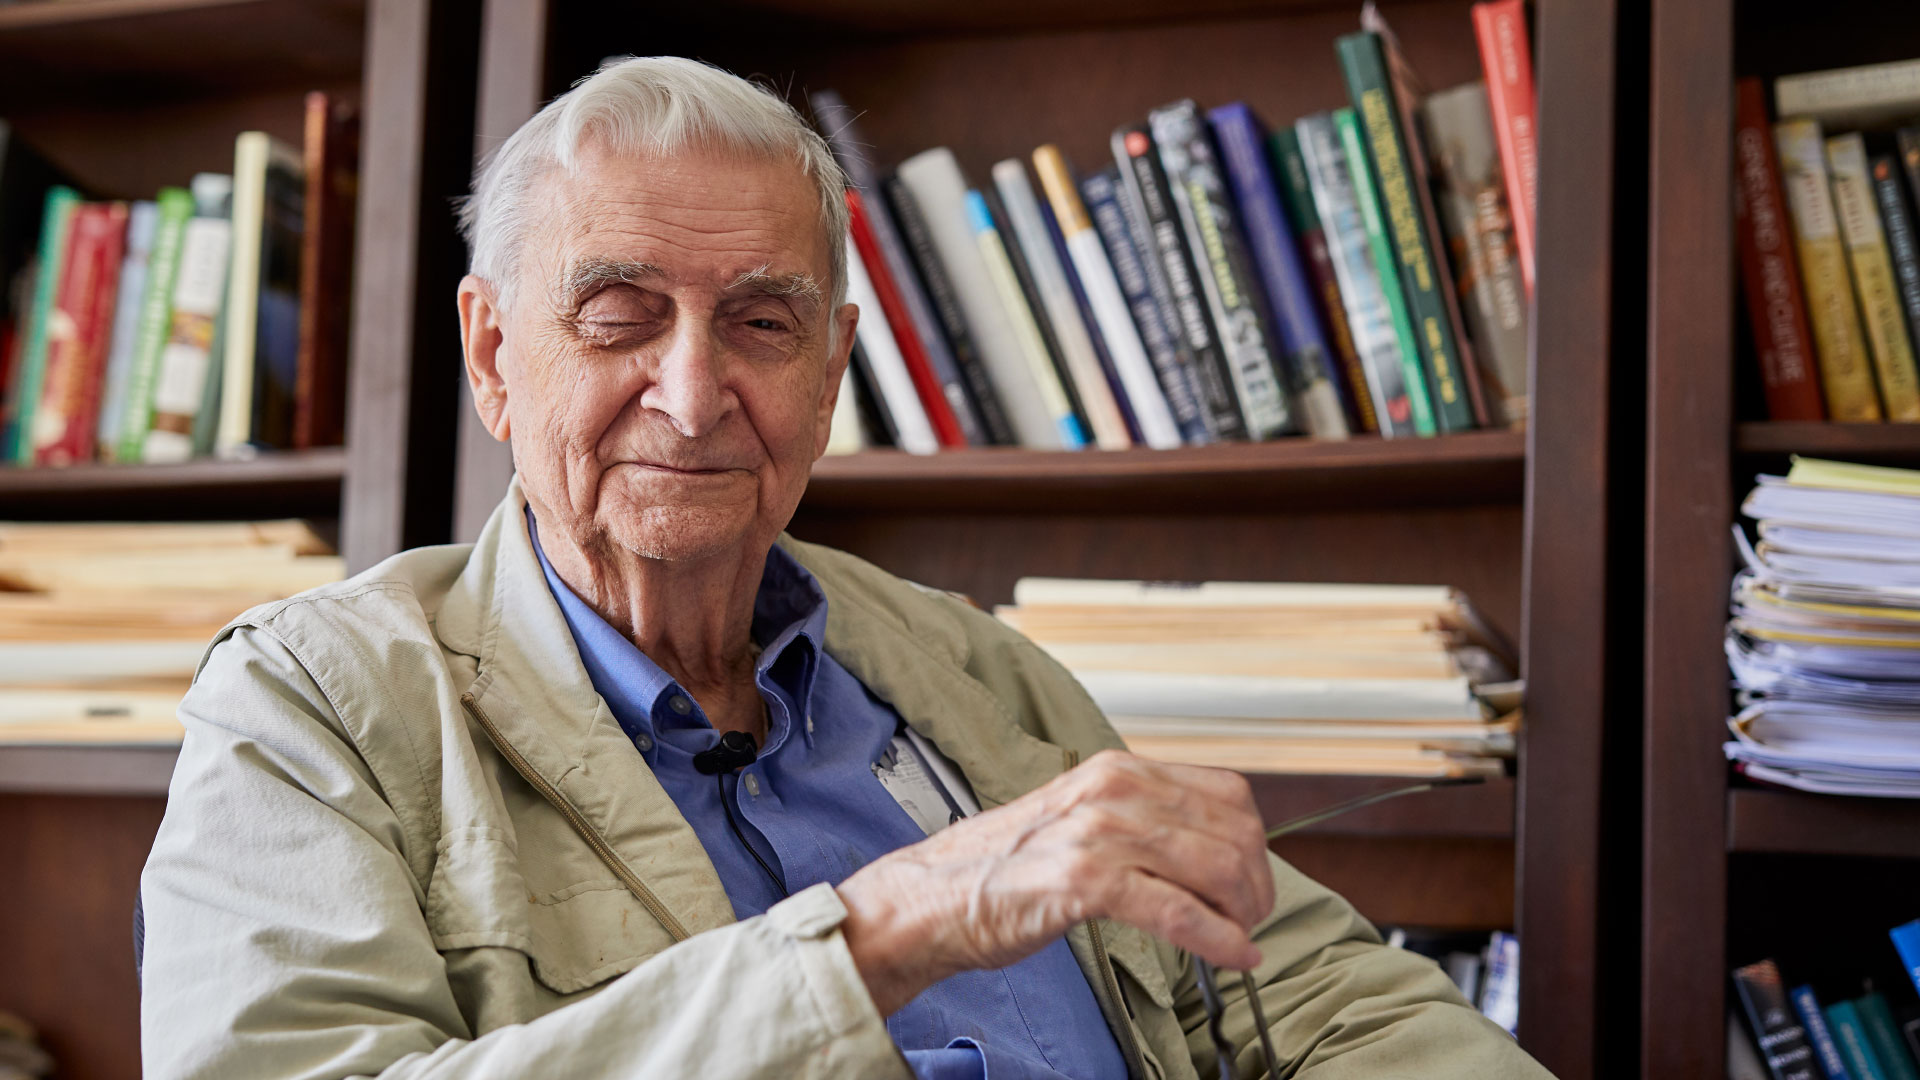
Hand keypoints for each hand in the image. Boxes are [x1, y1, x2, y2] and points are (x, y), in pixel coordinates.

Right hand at [835, 750, 1272, 1015]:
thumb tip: (1210, 852)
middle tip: (1251, 919)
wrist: (934, 896)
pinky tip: (1233, 955)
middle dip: (1256, 884)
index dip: (1253, 842)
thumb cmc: (1005, 869)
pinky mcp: (1084, 880)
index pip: (1227, 793)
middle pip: (1232, 831)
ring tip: (1241, 939)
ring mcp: (1099, 832)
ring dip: (1243, 912)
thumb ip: (1140, 823)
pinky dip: (1217, 938)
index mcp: (1118, 770)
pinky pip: (1177, 910)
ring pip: (1215, 867)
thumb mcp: (1082, 821)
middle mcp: (1115, 789)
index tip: (1252, 881)